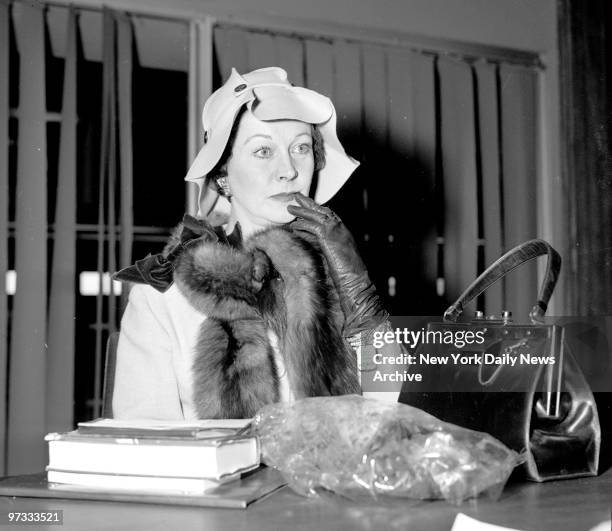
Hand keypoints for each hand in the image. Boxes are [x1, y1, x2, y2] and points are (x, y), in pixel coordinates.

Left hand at [287, 193, 387, 335]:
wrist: (356, 280)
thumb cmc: (349, 274)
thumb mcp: (338, 256)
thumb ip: (329, 247)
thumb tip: (316, 244)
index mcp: (344, 231)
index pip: (330, 215)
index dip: (318, 209)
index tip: (308, 205)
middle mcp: (341, 228)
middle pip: (322, 210)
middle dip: (309, 203)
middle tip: (297, 197)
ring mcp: (335, 230)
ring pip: (316, 215)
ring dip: (302, 211)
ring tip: (290, 207)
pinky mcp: (328, 236)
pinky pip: (311, 226)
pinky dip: (302, 225)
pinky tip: (294, 226)